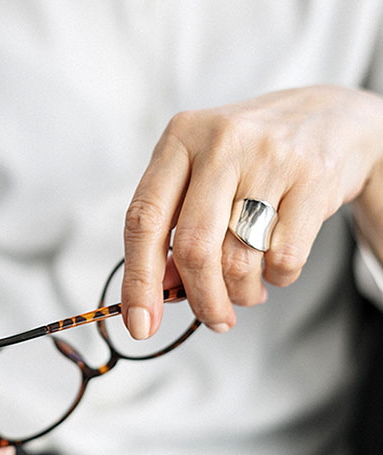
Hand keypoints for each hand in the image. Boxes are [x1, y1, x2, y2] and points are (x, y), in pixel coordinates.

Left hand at [122, 85, 382, 336]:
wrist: (327, 118)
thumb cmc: (248, 160)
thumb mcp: (200, 178)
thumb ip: (173, 228)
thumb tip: (160, 291)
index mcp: (179, 139)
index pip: (143, 220)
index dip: (138, 281)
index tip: (140, 325)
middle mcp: (220, 143)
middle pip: (194, 248)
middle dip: (201, 300)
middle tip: (214, 320)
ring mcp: (269, 157)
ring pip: (239, 260)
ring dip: (240, 293)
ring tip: (247, 289)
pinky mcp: (313, 177)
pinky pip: (283, 259)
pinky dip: (277, 279)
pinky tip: (275, 265)